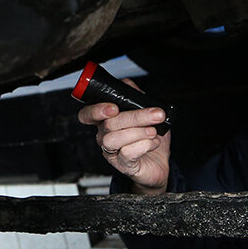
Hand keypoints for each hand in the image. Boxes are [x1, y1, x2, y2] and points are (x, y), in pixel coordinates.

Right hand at [77, 79, 170, 193]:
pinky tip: (153, 142)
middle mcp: (104, 136)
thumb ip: (135, 97)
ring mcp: (111, 152)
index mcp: (105, 121)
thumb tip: (127, 84)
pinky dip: (144, 145)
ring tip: (153, 131)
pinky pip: (126, 153)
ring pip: (113, 139)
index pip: (87, 114)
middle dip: (135, 117)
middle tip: (156, 114)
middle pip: (108, 124)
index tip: (113, 108)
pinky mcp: (122, 165)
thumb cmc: (150, 137)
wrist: (160, 163)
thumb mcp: (145, 112)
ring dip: (138, 132)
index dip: (95, 110)